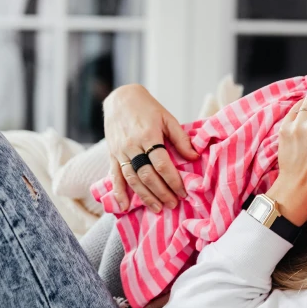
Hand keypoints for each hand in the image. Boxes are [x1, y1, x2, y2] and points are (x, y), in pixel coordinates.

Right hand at [104, 84, 198, 212]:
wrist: (121, 99)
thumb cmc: (149, 109)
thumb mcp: (168, 119)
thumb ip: (181, 139)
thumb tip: (194, 157)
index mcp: (148, 135)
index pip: (161, 164)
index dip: (173, 180)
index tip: (183, 192)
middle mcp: (132, 145)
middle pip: (147, 175)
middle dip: (161, 192)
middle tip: (173, 204)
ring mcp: (120, 151)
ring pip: (132, 178)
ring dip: (144, 196)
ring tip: (157, 208)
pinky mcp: (112, 154)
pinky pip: (114, 175)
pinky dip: (118, 192)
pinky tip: (123, 206)